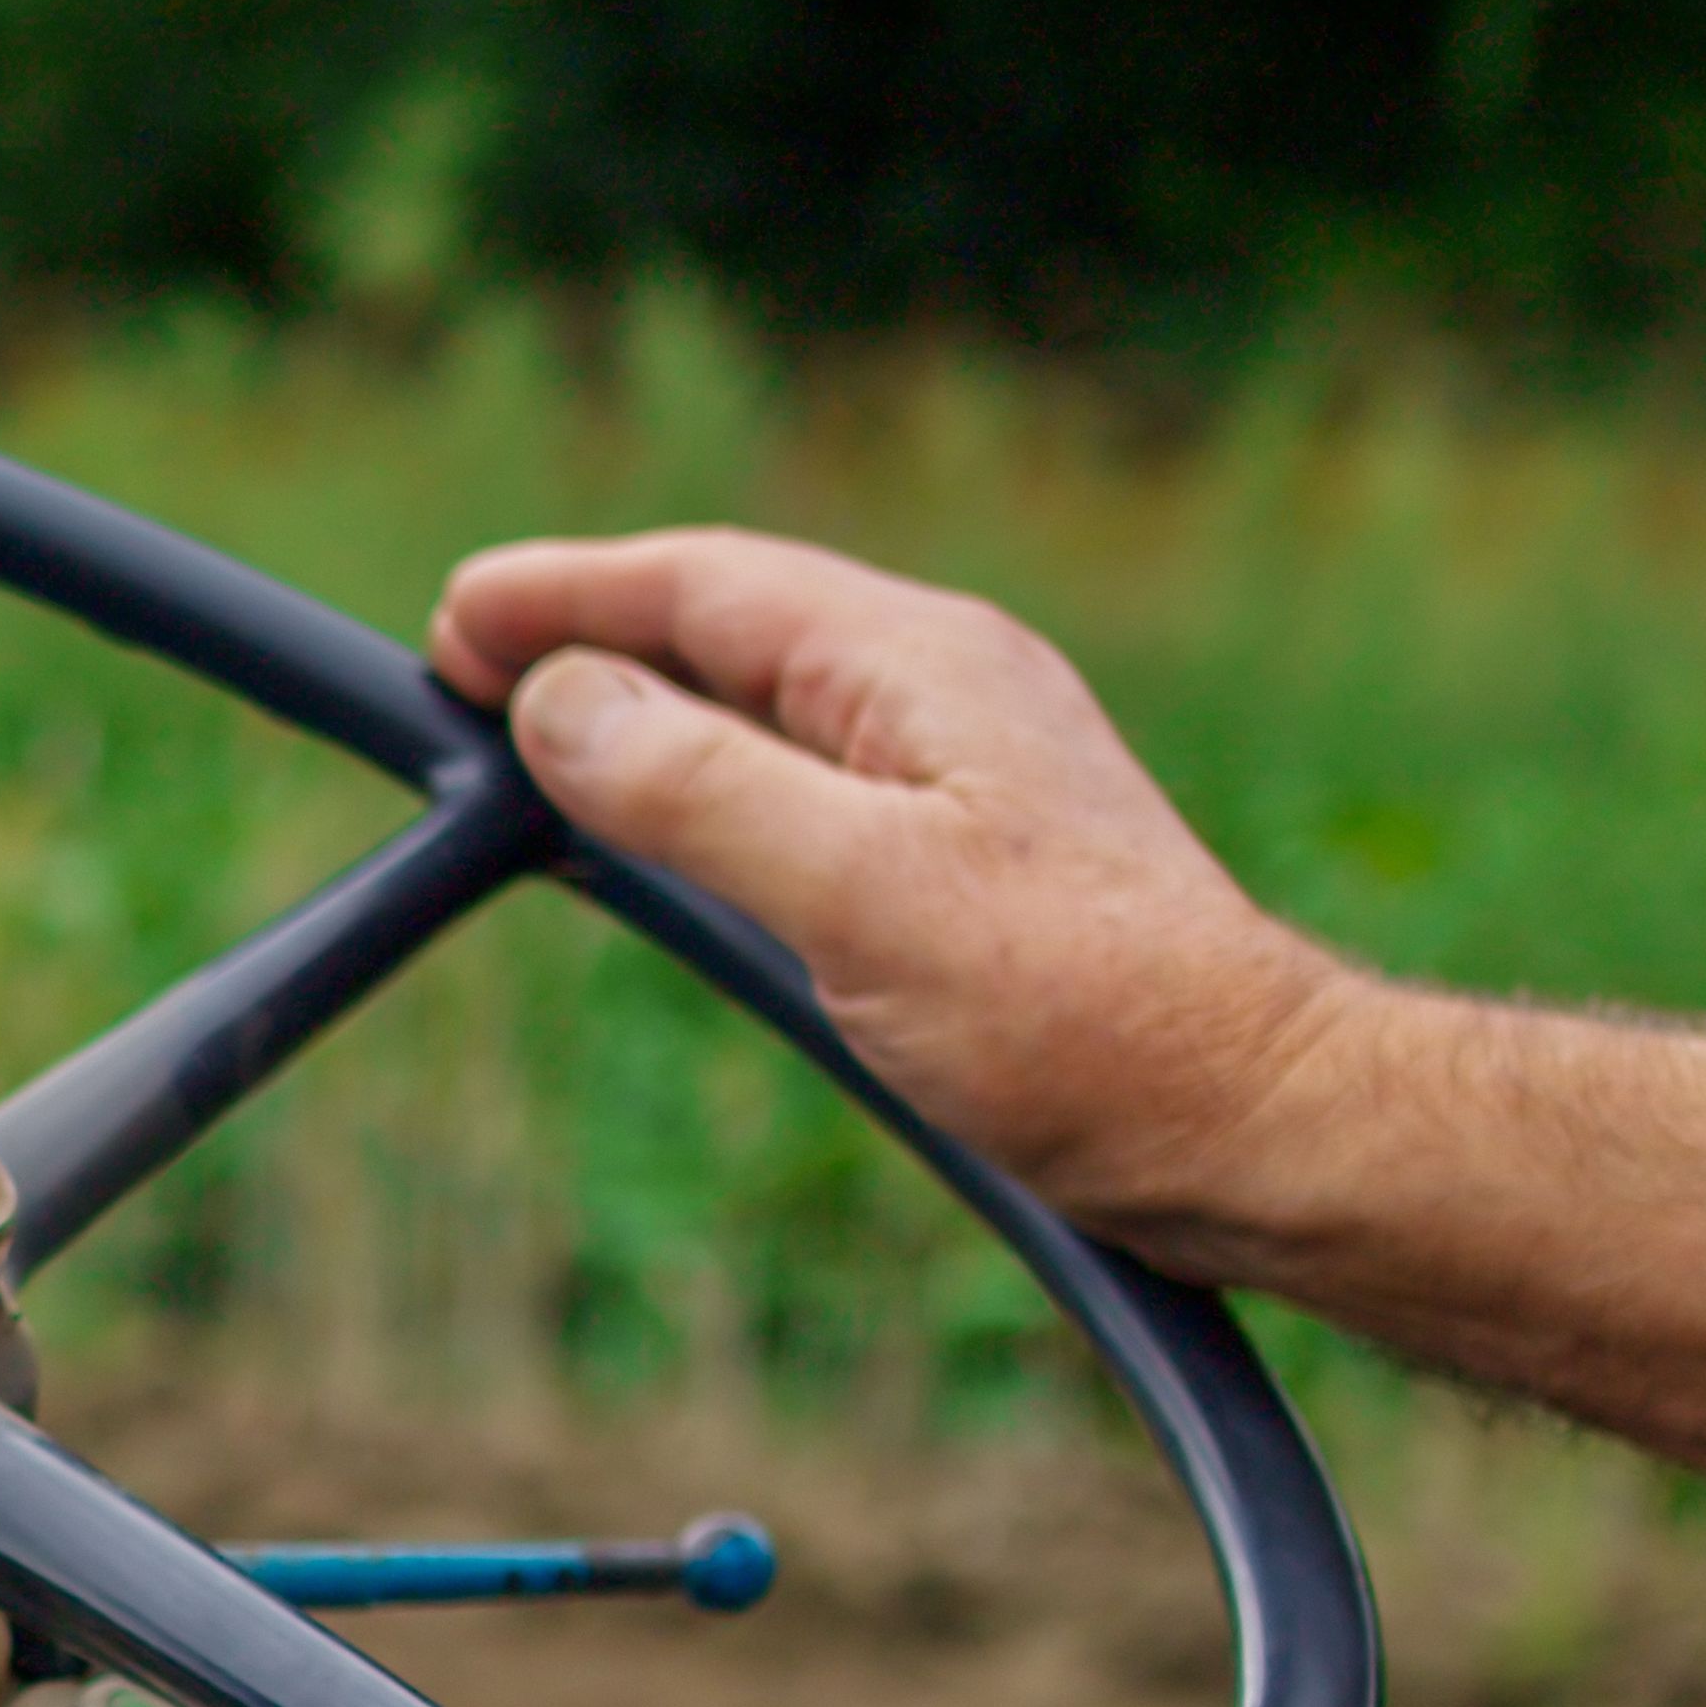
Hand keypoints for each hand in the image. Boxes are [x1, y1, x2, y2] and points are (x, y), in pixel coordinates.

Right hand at [428, 528, 1375, 1262]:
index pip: (707, 585)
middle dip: (592, 640)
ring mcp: (966, 773)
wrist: (1252, 1121)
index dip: (567, 594)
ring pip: (769, 709)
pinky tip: (672, 842)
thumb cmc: (1085, 1015)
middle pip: (734, 630)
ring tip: (537, 743)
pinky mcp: (976, 859)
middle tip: (464, 670)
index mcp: (922, 666)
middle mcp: (946, 693)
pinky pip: (805, 785)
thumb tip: (561, 700)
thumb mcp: (861, 894)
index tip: (453, 619)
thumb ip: (700, 788)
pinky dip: (708, 790)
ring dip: (647, 716)